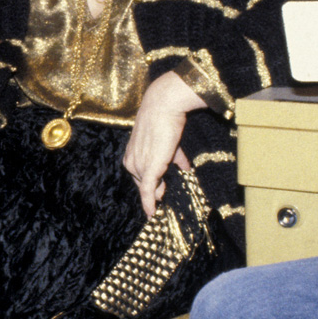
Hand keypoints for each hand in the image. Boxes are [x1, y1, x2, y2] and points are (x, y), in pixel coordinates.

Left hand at [123, 71, 206, 216]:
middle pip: (142, 182)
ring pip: (147, 187)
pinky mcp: (148, 169)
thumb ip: (175, 156)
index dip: (149, 183)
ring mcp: (139, 166)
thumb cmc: (165, 118)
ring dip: (156, 195)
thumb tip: (186, 167)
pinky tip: (152, 213)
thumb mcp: (168, 140)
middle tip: (163, 197)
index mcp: (131, 153)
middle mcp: (131, 161)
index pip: (140, 174)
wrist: (163, 106)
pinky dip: (149, 203)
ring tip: (161, 204)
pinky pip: (147, 191)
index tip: (157, 191)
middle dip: (153, 190)